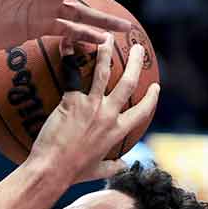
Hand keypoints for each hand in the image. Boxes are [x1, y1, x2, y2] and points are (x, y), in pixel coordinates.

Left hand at [26, 36, 159, 182]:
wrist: (52, 170)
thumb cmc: (72, 173)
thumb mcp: (98, 171)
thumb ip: (113, 167)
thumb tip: (123, 166)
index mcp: (118, 132)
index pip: (142, 111)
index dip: (151, 98)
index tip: (155, 86)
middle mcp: (109, 115)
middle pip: (128, 83)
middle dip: (135, 62)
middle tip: (137, 48)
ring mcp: (91, 106)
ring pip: (103, 72)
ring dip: (106, 51)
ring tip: (107, 36)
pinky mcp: (71, 102)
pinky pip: (71, 74)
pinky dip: (69, 56)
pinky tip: (68, 42)